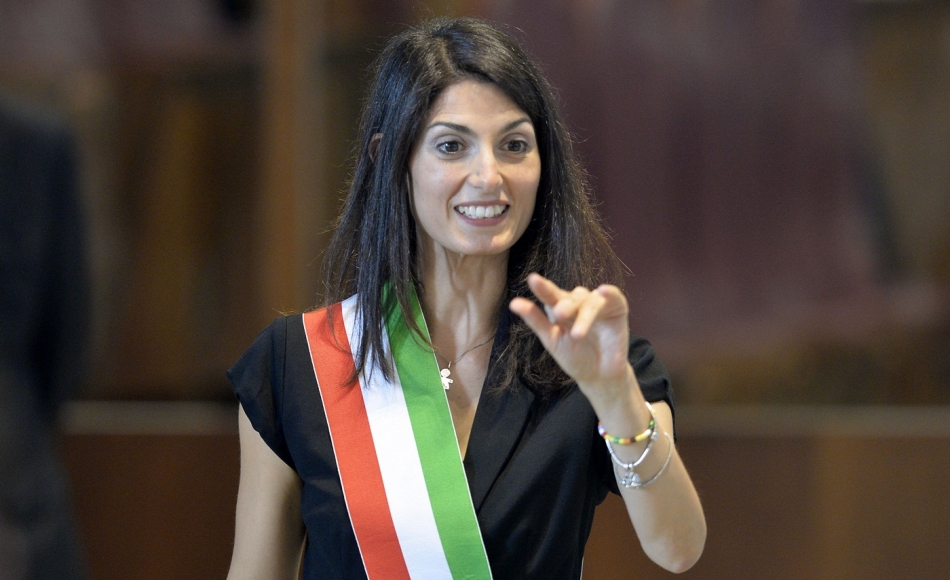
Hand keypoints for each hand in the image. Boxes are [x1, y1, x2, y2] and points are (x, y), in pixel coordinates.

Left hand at [509, 273, 633, 398]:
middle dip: (565, 305)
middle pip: (571, 297)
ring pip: (589, 301)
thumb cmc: (574, 357)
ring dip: (584, 316)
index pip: (550, 295)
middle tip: (559, 314)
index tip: (532, 280)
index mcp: (560, 307)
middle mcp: (579, 302)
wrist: (599, 375)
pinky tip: (603, 291)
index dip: (542, 288)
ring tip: (577, 334)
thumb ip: (535, 320)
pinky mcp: (617, 307)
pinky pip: (614, 296)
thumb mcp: (552, 340)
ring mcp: (598, 304)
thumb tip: (513, 303)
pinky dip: (609, 292)